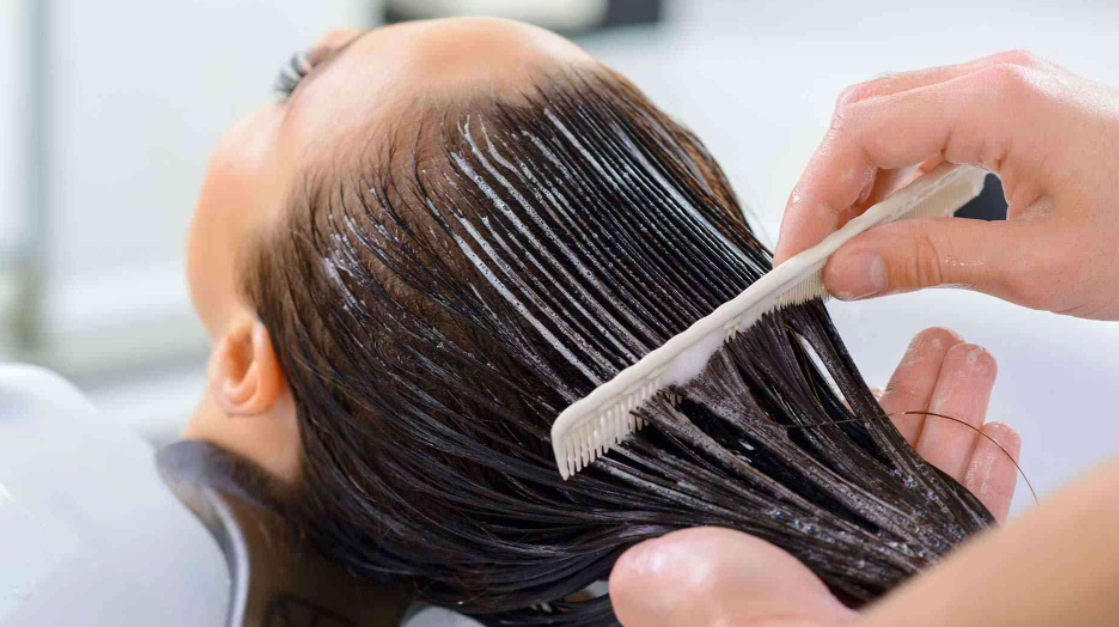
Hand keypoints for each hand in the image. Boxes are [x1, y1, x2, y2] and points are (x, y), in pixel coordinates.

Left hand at [608, 328, 1020, 626]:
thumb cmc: (754, 613)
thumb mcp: (684, 581)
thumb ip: (670, 569)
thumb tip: (630, 573)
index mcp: (780, 546)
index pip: (808, 465)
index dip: (832, 410)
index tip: (849, 360)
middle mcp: (839, 557)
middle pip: (879, 458)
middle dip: (909, 392)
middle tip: (930, 342)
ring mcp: (899, 567)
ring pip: (929, 474)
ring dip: (951, 410)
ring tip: (965, 359)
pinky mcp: (948, 573)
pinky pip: (972, 516)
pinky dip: (984, 470)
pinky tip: (993, 428)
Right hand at [773, 50, 1118, 319]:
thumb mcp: (1036, 265)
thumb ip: (926, 261)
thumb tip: (844, 269)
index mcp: (1000, 101)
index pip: (862, 133)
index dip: (814, 198)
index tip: (795, 258)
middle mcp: (996, 79)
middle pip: (864, 115)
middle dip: (826, 187)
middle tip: (812, 256)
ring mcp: (1005, 89)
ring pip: (889, 118)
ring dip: (857, 182)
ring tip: (847, 247)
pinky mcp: (1014, 111)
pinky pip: (926, 130)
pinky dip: (894, 176)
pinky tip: (892, 223)